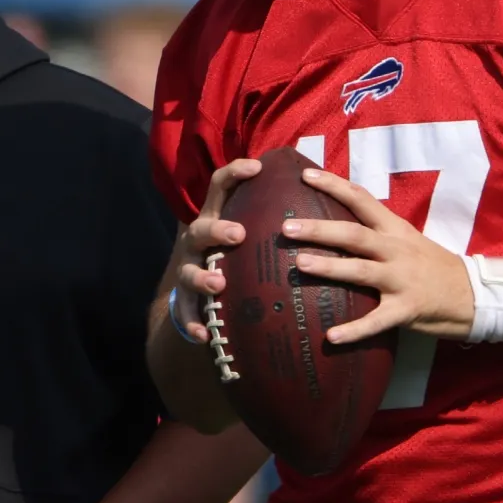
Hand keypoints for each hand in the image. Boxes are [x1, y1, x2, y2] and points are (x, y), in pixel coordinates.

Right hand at [167, 158, 261, 342]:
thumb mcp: (248, 226)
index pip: (220, 186)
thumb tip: (317, 188)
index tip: (257, 166)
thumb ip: (270, 212)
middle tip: (238, 234)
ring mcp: (188, 268)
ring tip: (218, 285)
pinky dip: (193, 322)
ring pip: (187, 270)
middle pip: (200, 228)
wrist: (198, 289)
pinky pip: (185, 311)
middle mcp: (198, 239)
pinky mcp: (185, 298)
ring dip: (202, 276)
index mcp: (216, 216)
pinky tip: (204, 336)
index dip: (235, 173)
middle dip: (218, 229)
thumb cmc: (237, 251)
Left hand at [285, 167, 476, 344]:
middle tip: (287, 228)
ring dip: (329, 267)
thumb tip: (334, 224)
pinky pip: (376, 321)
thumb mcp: (407, 240)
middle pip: (354, 235)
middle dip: (319, 230)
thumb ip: (376, 232)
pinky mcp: (406, 309)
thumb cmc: (433, 266)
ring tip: (300, 264)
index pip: (362, 199)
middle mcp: (396, 250)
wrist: (473, 295)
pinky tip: (331, 336)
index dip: (334, 185)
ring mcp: (401, 280)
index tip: (305, 176)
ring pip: (361, 270)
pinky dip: (353, 330)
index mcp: (395, 229)